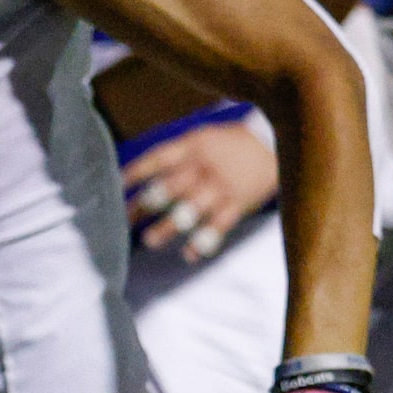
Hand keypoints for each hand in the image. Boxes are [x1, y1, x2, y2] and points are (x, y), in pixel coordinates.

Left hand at [124, 119, 277, 259]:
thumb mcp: (202, 137)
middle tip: (124, 219)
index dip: (135, 173)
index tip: (116, 186)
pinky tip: (188, 255)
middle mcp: (203, 168)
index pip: (156, 160)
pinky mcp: (237, 205)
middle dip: (144, 205)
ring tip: (149, 240)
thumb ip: (174, 154)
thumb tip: (136, 174)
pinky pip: (218, 227)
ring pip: (190, 211)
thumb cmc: (231, 143)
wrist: (276, 142)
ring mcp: (220, 188)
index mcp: (192, 147)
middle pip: (168, 188)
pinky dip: (203, 243)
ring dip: (167, 227)